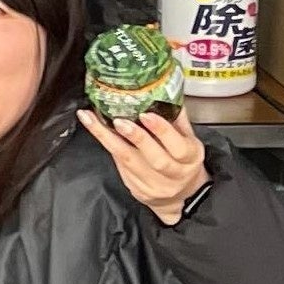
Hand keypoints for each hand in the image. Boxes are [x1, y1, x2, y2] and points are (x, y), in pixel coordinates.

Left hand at [79, 103, 209, 227]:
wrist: (180, 194)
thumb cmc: (183, 160)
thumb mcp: (187, 138)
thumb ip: (177, 117)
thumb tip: (165, 89)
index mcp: (191, 158)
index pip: (178, 146)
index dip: (162, 130)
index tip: (146, 114)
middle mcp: (175, 174)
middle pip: (155, 158)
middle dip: (135, 137)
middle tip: (118, 120)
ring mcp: (155, 185)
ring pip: (129, 162)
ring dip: (108, 139)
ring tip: (92, 120)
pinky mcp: (138, 190)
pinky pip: (120, 167)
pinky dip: (108, 147)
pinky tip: (96, 132)